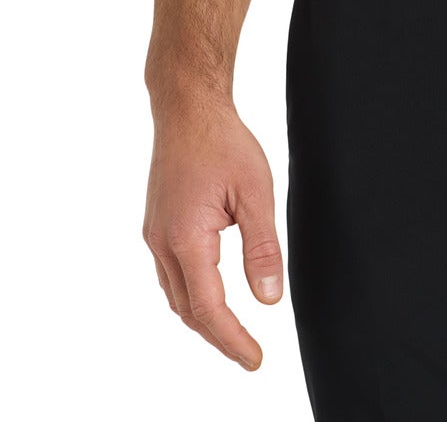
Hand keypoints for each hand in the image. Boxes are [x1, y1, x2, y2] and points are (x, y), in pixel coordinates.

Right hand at [143, 103, 283, 369]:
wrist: (188, 108)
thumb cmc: (223, 142)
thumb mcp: (256, 192)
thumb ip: (263, 248)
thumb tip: (269, 299)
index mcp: (186, 238)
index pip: (209, 309)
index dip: (233, 339)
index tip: (255, 360)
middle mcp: (162, 243)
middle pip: (188, 310)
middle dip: (218, 337)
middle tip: (250, 353)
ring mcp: (155, 234)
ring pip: (176, 295)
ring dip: (203, 318)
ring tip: (234, 332)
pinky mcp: (156, 225)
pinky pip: (171, 275)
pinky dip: (192, 295)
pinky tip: (212, 294)